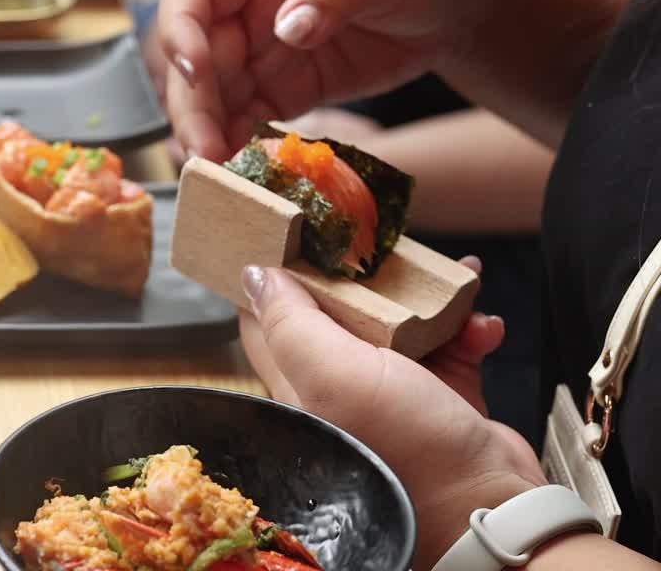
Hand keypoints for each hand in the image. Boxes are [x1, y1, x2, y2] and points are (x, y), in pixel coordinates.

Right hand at [157, 0, 482, 160]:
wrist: (459, 4)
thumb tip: (288, 28)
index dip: (180, 29)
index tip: (194, 71)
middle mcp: (249, 7)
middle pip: (194, 55)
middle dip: (192, 104)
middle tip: (204, 152)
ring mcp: (263, 51)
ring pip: (212, 95)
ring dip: (208, 133)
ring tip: (218, 173)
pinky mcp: (284, 91)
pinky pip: (246, 120)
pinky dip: (239, 146)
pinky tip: (243, 171)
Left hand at [238, 258, 545, 568]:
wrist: (487, 505)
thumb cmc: (403, 444)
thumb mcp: (333, 372)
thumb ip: (291, 322)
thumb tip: (251, 274)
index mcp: (301, 382)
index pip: (269, 319)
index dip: (274, 276)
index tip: (292, 233)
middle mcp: (341, 386)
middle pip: (339, 312)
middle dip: (365, 277)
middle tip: (385, 246)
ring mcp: (394, 392)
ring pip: (401, 323)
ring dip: (432, 300)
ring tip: (455, 280)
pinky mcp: (444, 398)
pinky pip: (452, 347)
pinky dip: (471, 331)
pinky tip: (485, 327)